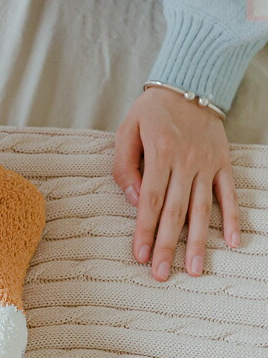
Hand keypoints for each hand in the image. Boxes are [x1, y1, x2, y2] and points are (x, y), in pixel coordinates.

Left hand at [112, 86, 240, 280]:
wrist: (191, 83)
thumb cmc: (151, 111)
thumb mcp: (126, 131)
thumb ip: (124, 166)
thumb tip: (134, 200)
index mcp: (160, 153)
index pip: (150, 201)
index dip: (145, 230)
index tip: (140, 256)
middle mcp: (186, 162)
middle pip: (175, 212)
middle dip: (167, 245)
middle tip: (160, 274)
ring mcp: (208, 164)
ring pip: (202, 209)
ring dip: (198, 242)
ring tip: (193, 270)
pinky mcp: (223, 163)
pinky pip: (229, 194)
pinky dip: (232, 218)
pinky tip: (231, 243)